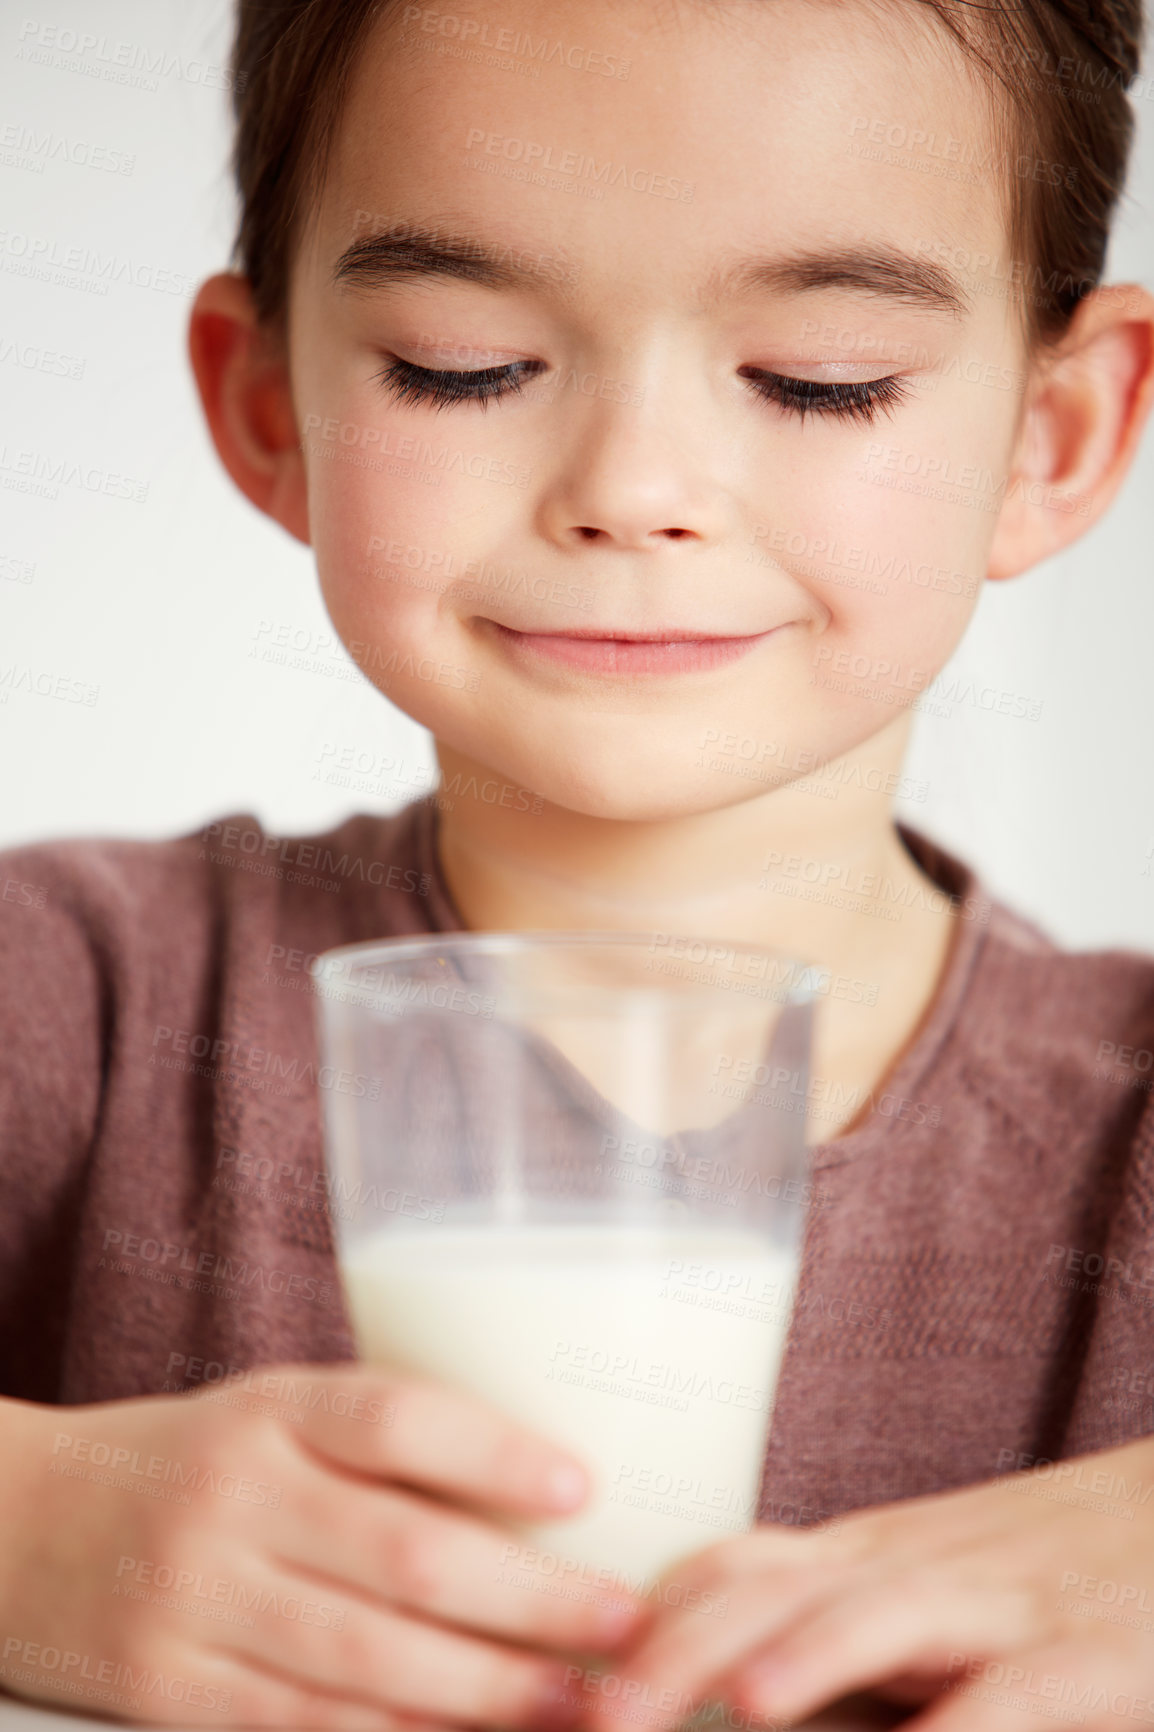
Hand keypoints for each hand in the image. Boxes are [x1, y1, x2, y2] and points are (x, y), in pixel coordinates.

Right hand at [0, 1363, 642, 1727]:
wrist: (26, 1524)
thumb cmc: (191, 1461)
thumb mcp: (270, 1417)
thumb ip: (377, 1448)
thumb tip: (542, 1493)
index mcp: (269, 1410)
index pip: (392, 1416)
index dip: (494, 1452)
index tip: (583, 1489)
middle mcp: (234, 1498)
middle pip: (404, 1553)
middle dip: (530, 1601)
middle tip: (623, 1622)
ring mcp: (197, 1602)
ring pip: (368, 1660)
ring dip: (489, 1691)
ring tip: (579, 1701)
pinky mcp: (168, 1695)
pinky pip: (303, 1728)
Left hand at [575, 1437, 1153, 1731]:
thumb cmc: (1041, 1568)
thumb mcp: (925, 1591)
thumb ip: (836, 1633)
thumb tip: (728, 1689)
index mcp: (865, 1554)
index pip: (730, 1564)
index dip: (647, 1622)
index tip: (568, 1685)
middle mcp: (913, 1566)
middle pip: (777, 1587)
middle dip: (681, 1653)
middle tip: (597, 1718)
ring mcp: (1001, 1602)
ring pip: (886, 1614)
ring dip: (810, 1657)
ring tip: (743, 1703)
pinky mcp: (1091, 1651)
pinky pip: (1020, 1687)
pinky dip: (968, 1724)